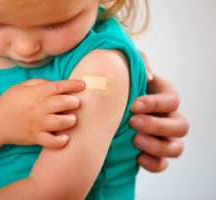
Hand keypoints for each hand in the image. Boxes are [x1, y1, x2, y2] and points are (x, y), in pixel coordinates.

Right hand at [0, 78, 84, 148]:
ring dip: (70, 120)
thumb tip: (56, 84)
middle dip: (74, 101)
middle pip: (62, 103)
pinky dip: (60, 141)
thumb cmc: (9, 102)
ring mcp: (37, 124)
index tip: (83, 85)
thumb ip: (40, 83)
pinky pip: (51, 142)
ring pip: (60, 122)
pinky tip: (65, 138)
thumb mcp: (21, 86)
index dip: (73, 84)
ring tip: (72, 118)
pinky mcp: (35, 137)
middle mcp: (38, 108)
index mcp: (35, 93)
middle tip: (76, 102)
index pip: (58, 86)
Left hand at [129, 51, 188, 171]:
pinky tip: (136, 157)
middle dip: (157, 126)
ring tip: (134, 140)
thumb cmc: (118, 85)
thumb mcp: (126, 68)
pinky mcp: (154, 154)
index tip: (133, 105)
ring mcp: (164, 138)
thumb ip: (138, 63)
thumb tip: (149, 76)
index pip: (172, 101)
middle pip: (181, 126)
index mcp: (164, 97)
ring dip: (157, 146)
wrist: (106, 106)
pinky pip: (162, 164)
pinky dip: (152, 163)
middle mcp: (168, 118)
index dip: (156, 104)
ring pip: (177, 148)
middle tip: (133, 122)